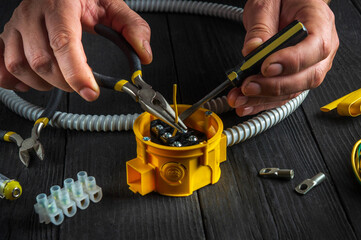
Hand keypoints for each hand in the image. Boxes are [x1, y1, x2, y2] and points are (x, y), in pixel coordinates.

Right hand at [0, 0, 151, 100]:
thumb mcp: (111, 3)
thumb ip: (132, 27)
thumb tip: (144, 54)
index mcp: (60, 4)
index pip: (64, 43)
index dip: (77, 72)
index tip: (91, 92)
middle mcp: (33, 13)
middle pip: (42, 60)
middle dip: (65, 82)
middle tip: (83, 85)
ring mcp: (17, 24)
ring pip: (18, 65)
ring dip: (41, 83)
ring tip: (61, 82)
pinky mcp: (8, 34)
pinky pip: (0, 62)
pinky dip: (11, 80)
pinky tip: (29, 82)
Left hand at [227, 0, 338, 116]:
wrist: (288, 3)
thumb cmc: (284, 0)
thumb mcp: (267, 4)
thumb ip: (260, 27)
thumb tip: (253, 51)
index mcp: (320, 24)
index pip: (314, 48)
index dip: (290, 62)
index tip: (266, 67)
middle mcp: (320, 49)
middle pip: (305, 77)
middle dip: (273, 86)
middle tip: (248, 86)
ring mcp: (309, 66)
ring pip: (292, 91)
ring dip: (263, 99)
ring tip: (240, 99)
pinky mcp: (294, 77)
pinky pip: (282, 95)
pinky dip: (262, 103)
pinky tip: (246, 106)